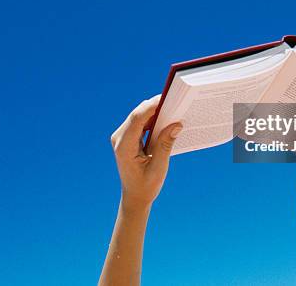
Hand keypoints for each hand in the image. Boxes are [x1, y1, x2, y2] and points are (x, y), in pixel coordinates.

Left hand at [110, 95, 182, 210]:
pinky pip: (139, 122)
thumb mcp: (158, 167)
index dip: (151, 106)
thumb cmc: (146, 186)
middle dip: (155, 106)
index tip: (166, 99)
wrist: (135, 197)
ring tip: (173, 108)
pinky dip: (152, 119)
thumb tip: (176, 124)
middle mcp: (119, 138)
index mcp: (124, 147)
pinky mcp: (128, 137)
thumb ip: (165, 144)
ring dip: (154, 111)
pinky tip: (165, 119)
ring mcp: (122, 137)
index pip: (137, 119)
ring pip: (139, 116)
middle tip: (174, 100)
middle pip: (137, 114)